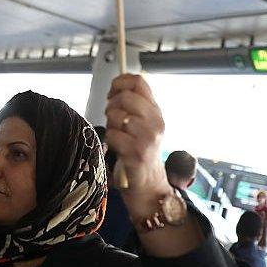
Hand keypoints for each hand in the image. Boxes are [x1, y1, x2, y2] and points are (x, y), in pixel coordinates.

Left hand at [105, 74, 169, 216]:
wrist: (149, 185)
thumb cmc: (140, 151)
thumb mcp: (144, 124)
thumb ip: (135, 105)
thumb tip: (116, 86)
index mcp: (156, 111)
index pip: (138, 81)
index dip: (119, 83)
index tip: (112, 94)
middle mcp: (155, 122)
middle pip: (125, 97)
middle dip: (111, 106)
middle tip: (112, 118)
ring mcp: (147, 138)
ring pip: (116, 116)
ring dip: (110, 126)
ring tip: (117, 136)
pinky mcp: (137, 153)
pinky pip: (113, 136)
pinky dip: (110, 141)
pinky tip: (117, 148)